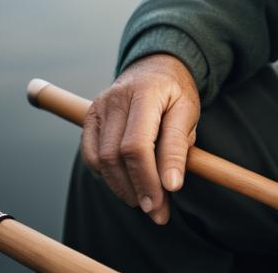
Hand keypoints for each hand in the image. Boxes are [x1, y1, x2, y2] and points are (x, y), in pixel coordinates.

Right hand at [81, 53, 199, 224]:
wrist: (155, 68)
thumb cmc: (174, 93)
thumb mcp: (188, 112)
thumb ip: (178, 146)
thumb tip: (171, 185)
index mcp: (146, 91)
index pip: (138, 144)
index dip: (149, 177)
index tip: (165, 199)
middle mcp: (116, 97)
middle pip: (116, 155)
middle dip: (137, 188)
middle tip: (156, 210)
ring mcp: (99, 107)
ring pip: (102, 160)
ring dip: (123, 188)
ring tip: (145, 200)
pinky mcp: (90, 118)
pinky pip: (92, 156)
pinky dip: (107, 175)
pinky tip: (127, 181)